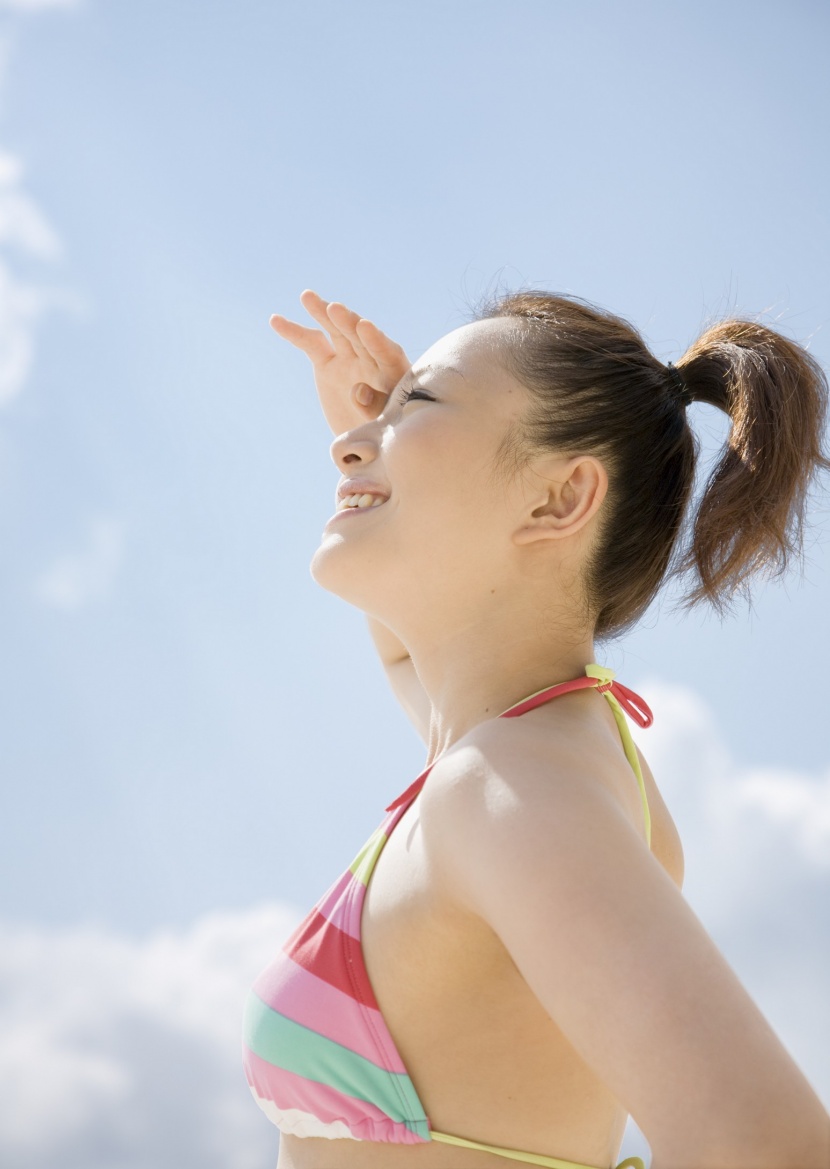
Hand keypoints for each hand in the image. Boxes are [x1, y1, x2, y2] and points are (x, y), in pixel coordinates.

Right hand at [269, 290, 411, 437]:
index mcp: (394, 373)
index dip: (375, 340)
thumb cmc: (383, 436)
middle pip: (360, 338)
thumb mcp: (383, 425)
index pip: (386, 353)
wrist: (366, 444)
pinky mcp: (328, 363)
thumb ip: (375, 406)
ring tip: (307, 296)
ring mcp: (349, 358)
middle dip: (348, 323)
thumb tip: (359, 391)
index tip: (364, 327)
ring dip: (323, 314)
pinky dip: (296, 333)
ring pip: (337, 332)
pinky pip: (312, 344)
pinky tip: (275, 320)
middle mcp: (372, 360)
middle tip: (334, 308)